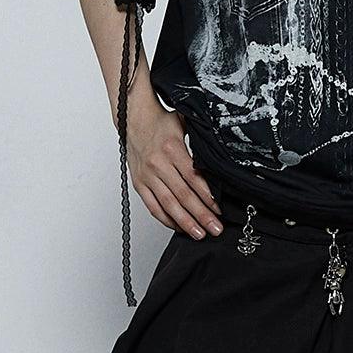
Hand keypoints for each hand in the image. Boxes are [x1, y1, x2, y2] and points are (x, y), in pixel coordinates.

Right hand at [126, 98, 223, 239]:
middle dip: (201, 215)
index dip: (207, 196)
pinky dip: (165, 219)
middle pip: (183, 195)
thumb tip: (219, 158)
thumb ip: (199, 143)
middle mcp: (158, 164)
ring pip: (168, 204)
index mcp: (172, 149)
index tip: (219, 209)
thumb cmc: (161, 121)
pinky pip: (152, 206)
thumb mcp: (184, 124)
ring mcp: (147, 176)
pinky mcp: (139, 183)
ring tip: (199, 234)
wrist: (133, 118)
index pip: (193, 178)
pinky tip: (178, 226)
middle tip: (215, 229)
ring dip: (185, 222)